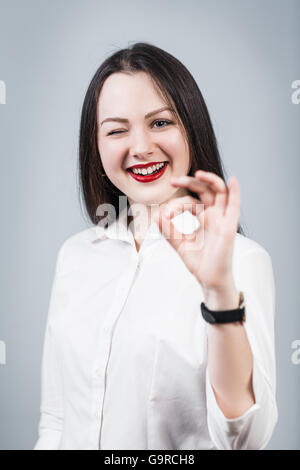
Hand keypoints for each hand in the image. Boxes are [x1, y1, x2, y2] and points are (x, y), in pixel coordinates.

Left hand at [154, 170, 240, 290]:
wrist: (209, 279)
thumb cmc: (199, 262)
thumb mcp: (179, 244)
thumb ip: (168, 230)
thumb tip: (156, 215)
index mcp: (202, 217)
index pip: (189, 202)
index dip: (175, 205)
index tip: (164, 215)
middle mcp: (213, 215)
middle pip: (204, 190)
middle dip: (190, 182)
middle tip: (172, 181)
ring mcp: (222, 219)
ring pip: (220, 192)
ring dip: (210, 180)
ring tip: (197, 174)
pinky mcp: (229, 227)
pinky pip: (234, 206)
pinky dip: (235, 192)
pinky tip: (232, 180)